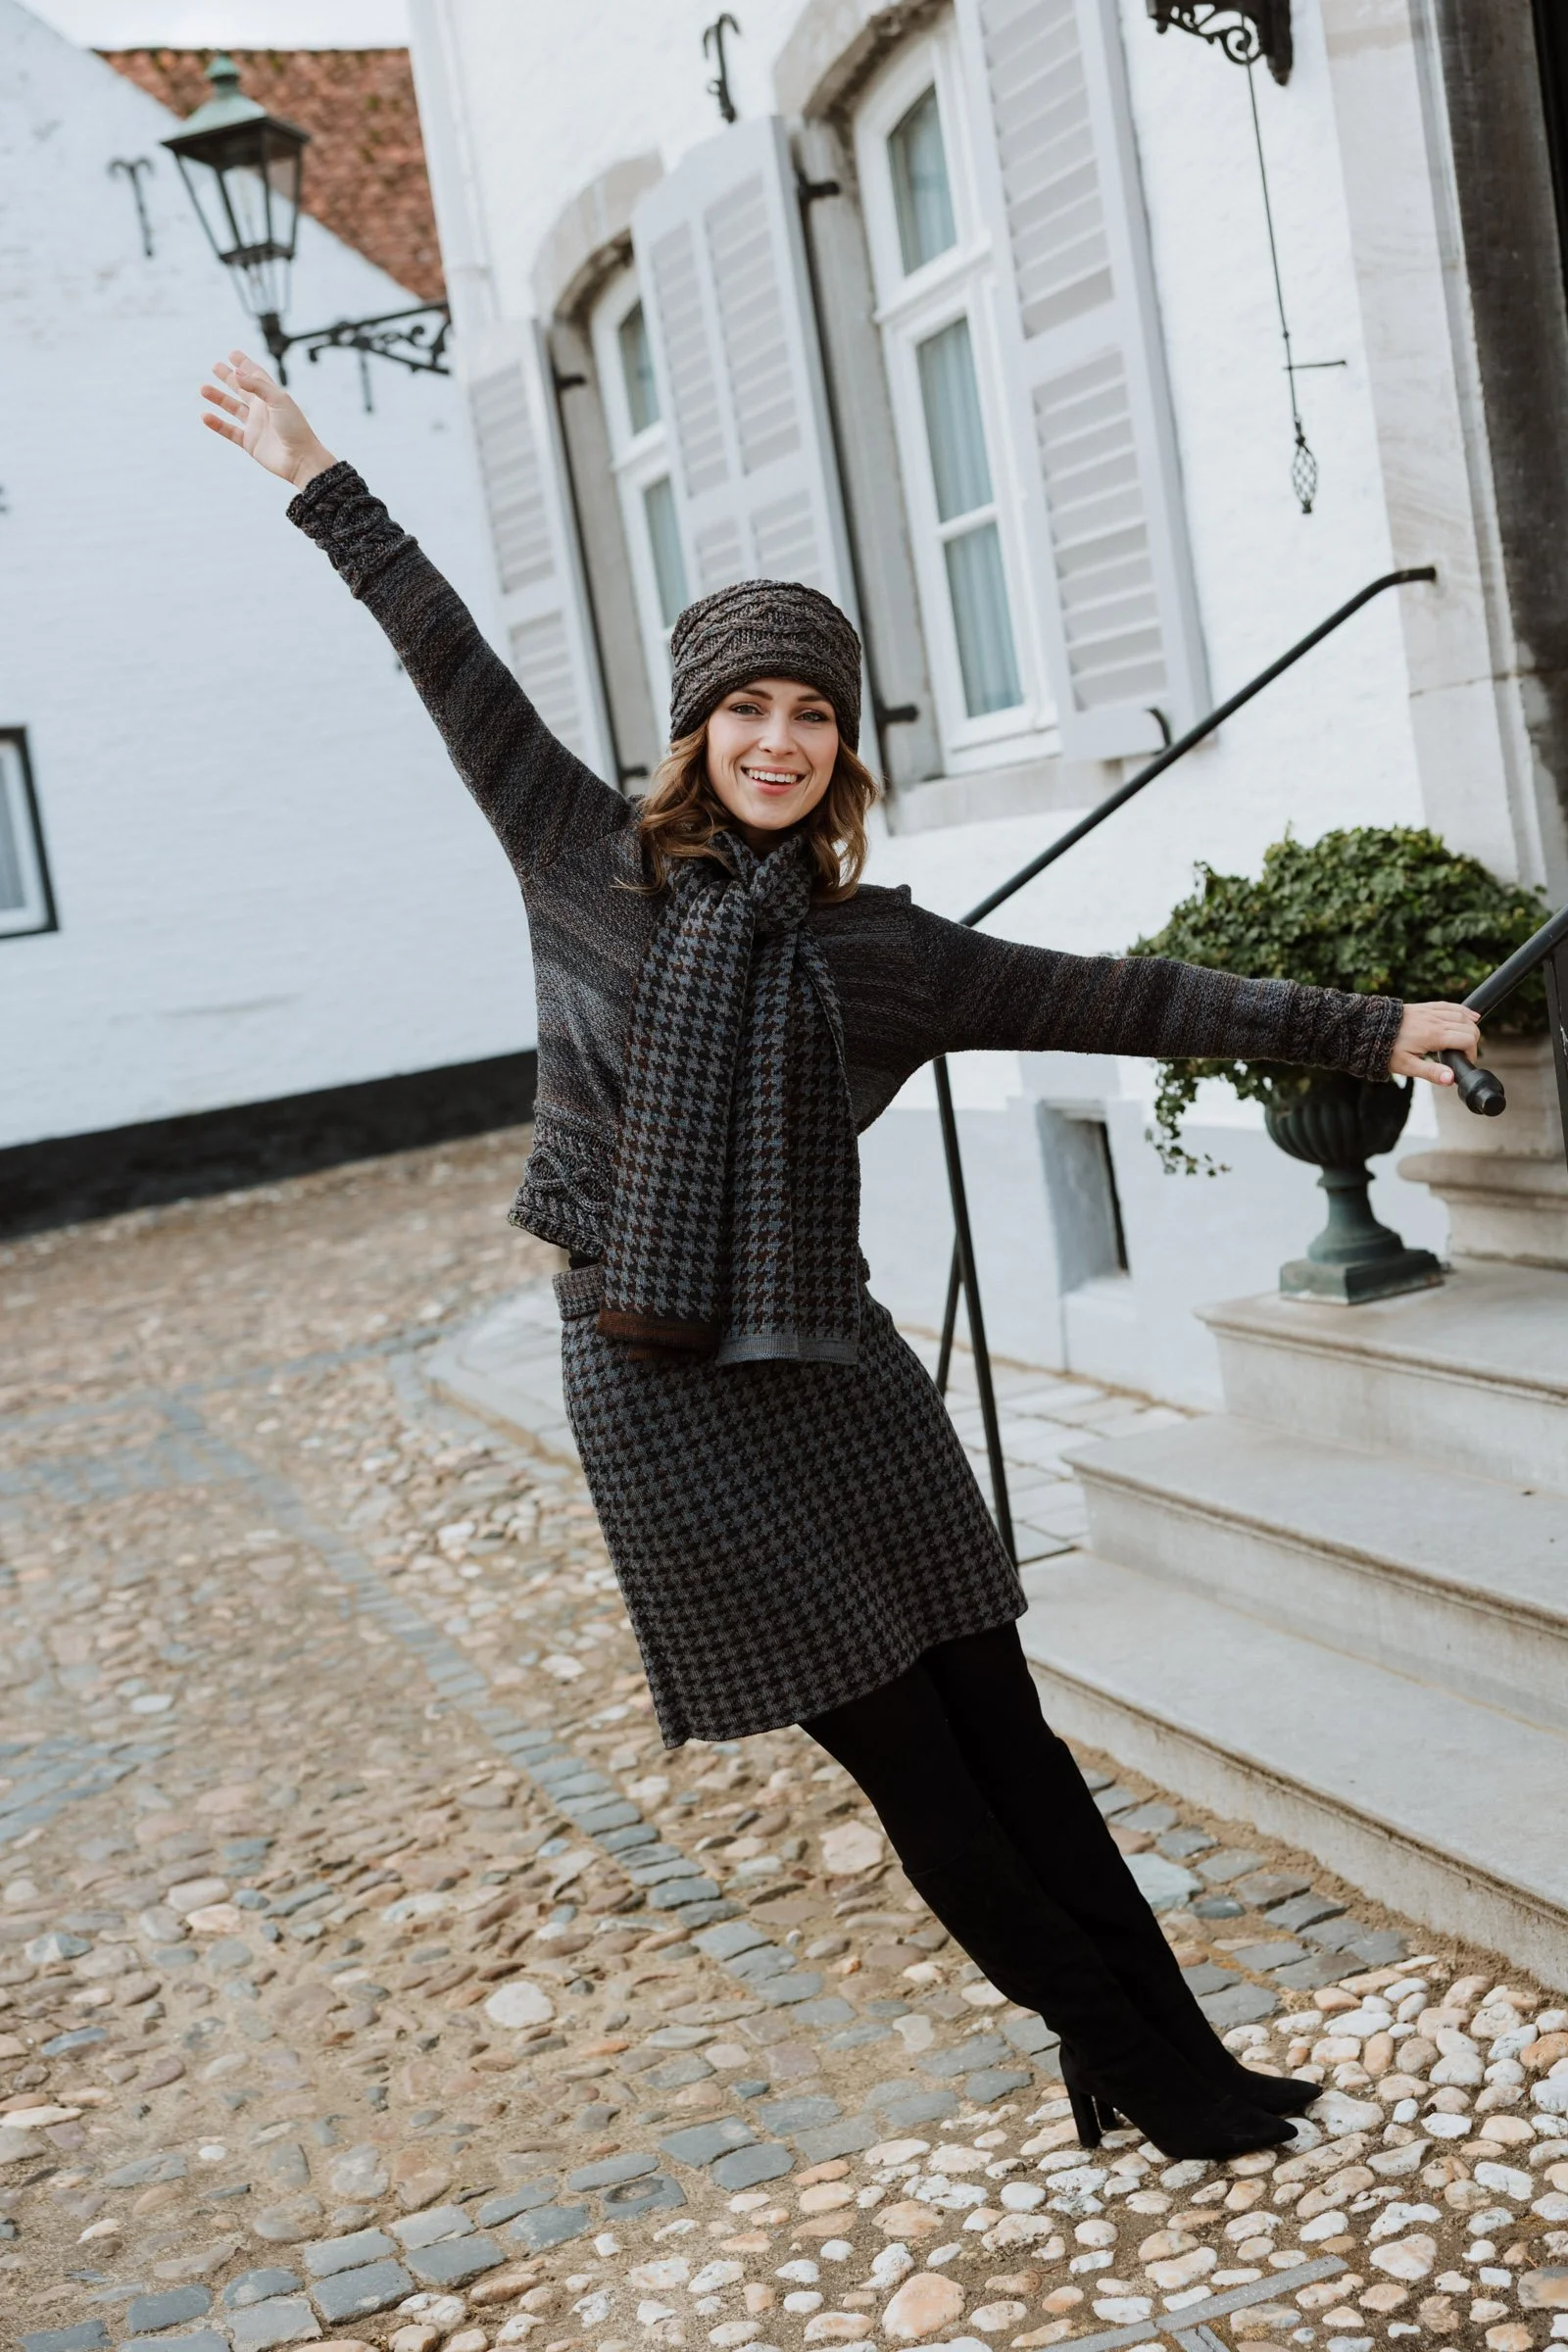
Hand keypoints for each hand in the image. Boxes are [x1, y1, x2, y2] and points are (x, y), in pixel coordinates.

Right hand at [200, 349, 336, 490]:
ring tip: (203, 389)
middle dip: (228, 377)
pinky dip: (217, 424)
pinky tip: (204, 416)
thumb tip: (236, 373)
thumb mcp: (278, 400)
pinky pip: (229, 431)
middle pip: (242, 389)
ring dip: (218, 398)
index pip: (256, 375)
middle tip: (215, 366)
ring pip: (233, 408)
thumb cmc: (295, 428)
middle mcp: (263, 409)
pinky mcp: (250, 443)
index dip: (245, 364)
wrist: (301, 460)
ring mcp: (256, 426)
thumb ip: (257, 385)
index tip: (232, 354)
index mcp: (272, 396)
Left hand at [1389, 1000, 1481, 1084]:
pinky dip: (1464, 1011)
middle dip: (1473, 1042)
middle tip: (1463, 1055)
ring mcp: (1431, 1012)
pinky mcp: (1426, 1007)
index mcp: (1434, 1036)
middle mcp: (1435, 1021)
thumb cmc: (1385, 1049)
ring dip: (1470, 1027)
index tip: (1463, 1062)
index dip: (1471, 1053)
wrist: (1369, 1029)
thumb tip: (1451, 1079)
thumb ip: (1431, 1072)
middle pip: (1469, 1027)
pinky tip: (1472, 1016)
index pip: (1467, 1040)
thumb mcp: (1407, 1066)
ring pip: (1462, 1015)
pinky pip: (1451, 1006)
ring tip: (1468, 1041)